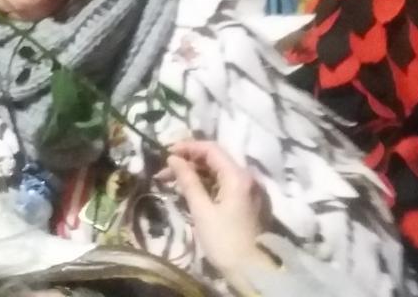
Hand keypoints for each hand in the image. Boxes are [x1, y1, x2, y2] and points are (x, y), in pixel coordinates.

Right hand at [156, 141, 274, 279]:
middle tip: (165, 172)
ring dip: (197, 174)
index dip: (187, 147)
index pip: (211, 149)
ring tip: (173, 182)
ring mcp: (252, 190)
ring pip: (221, 172)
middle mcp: (249, 177)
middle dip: (189, 162)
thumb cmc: (224, 241)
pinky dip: (209, 184)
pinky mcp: (251, 202)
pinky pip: (227, 184)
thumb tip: (174, 159)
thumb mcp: (202, 210)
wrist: (252, 270)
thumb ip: (188, 181)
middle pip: (216, 159)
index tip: (166, 153)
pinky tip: (193, 191)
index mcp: (238, 176)